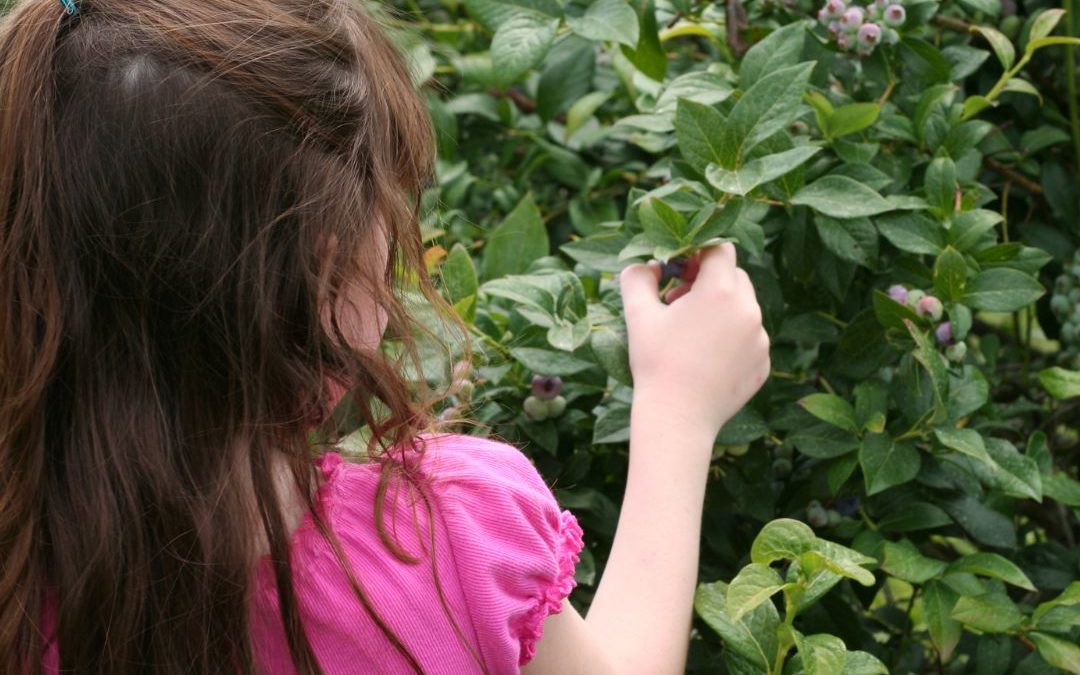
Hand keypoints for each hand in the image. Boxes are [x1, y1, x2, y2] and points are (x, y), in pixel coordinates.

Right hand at [618, 243, 770, 437]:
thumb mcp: (638, 314)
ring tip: (691, 335)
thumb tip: (651, 265)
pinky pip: (749, 338)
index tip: (680, 272)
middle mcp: (748, 309)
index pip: (720, 248)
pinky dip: (731, 340)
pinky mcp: (764, 363)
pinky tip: (705, 359)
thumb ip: (639, 276)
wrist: (677, 418)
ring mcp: (760, 339)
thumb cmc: (655, 362)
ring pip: (743, 308)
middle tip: (679, 303)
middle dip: (709, 282)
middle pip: (735, 276)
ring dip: (720, 311)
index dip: (698, 253)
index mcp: (720, 290)